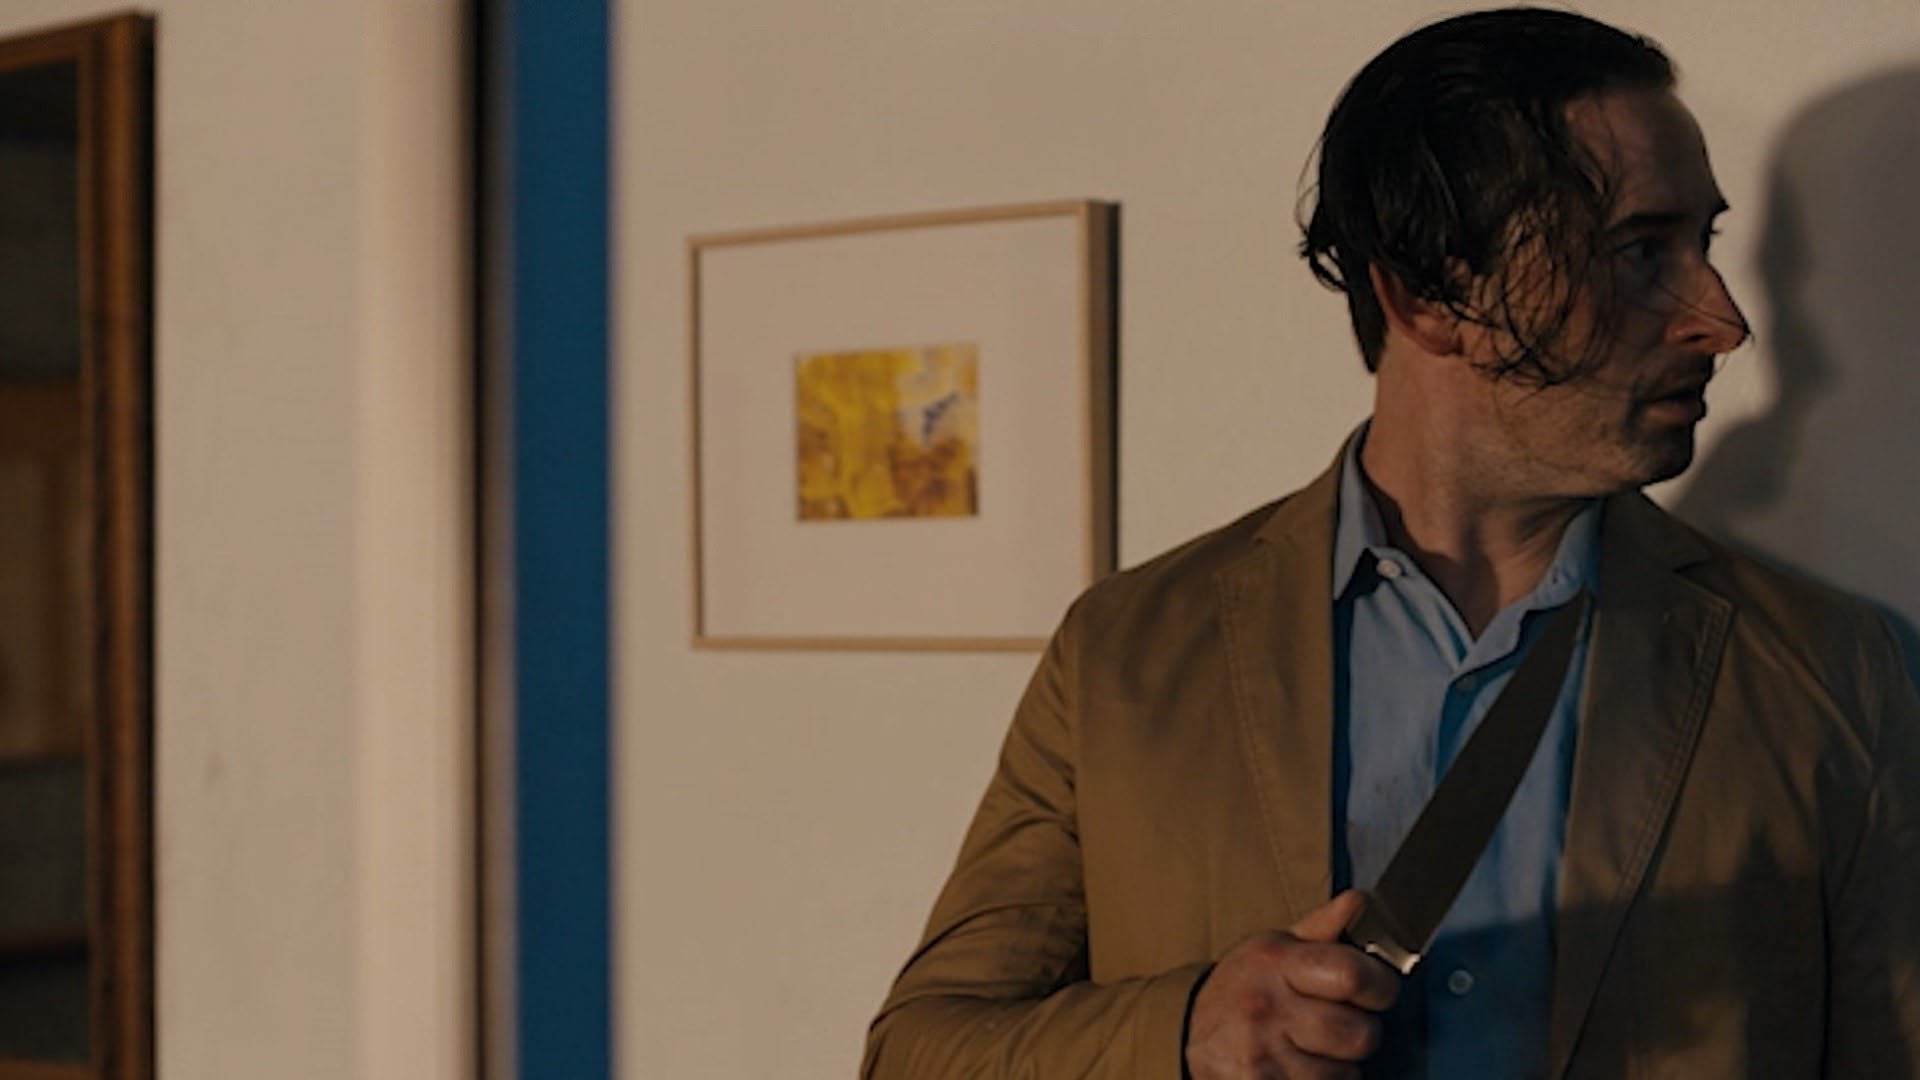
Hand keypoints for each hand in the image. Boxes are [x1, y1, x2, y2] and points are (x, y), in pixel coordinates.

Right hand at [1183, 890, 1400, 1078]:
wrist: (1187, 1033)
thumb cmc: (1241, 987)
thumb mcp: (1272, 947)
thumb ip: (1322, 928)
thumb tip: (1360, 903)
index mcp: (1274, 962)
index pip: (1351, 975)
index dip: (1380, 984)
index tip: (1378, 988)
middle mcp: (1267, 1008)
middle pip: (1359, 1034)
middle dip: (1364, 1030)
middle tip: (1346, 1021)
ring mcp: (1264, 1056)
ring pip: (1347, 1071)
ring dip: (1343, 1062)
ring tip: (1316, 1044)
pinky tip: (1302, 1065)